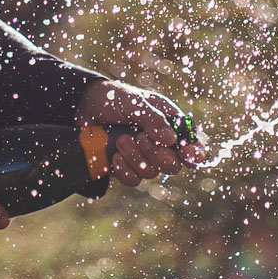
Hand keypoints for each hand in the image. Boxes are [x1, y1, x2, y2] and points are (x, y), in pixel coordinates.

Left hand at [75, 81, 204, 185]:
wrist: (83, 107)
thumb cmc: (113, 98)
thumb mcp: (134, 101)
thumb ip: (153, 118)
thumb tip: (170, 139)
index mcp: (169, 123)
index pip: (191, 144)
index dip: (194, 152)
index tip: (187, 154)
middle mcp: (160, 144)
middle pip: (173, 165)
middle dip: (156, 154)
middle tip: (140, 137)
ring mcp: (143, 157)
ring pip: (151, 173)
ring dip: (134, 157)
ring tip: (121, 139)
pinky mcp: (126, 168)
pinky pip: (133, 180)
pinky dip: (124, 169)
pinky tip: (115, 156)